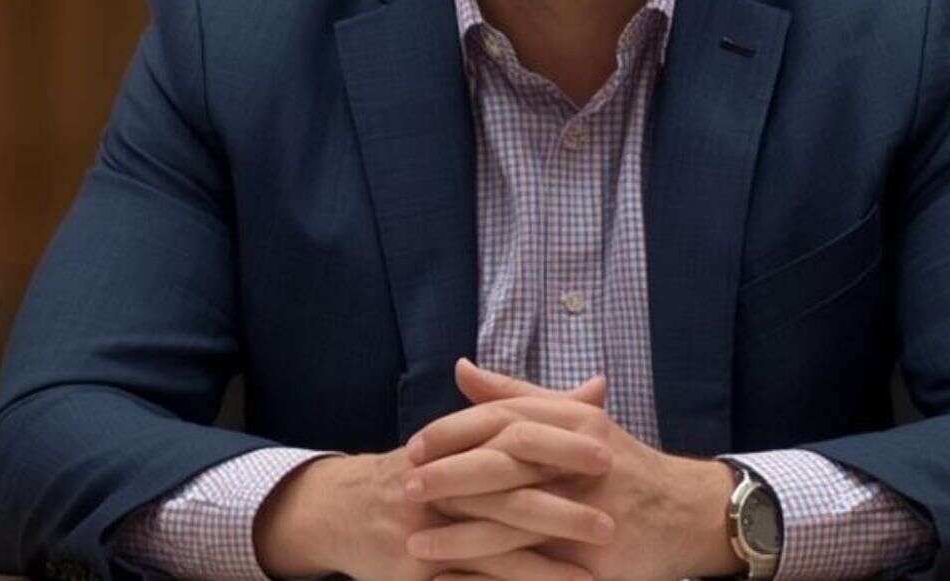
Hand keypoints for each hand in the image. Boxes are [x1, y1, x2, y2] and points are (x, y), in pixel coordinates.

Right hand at [255, 376, 603, 580]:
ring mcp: (426, 524)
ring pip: (492, 542)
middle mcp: (441, 478)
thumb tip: (599, 387)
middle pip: (506, 489)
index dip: (559, 442)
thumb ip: (537, 410)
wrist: (339, 508)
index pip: (513, 433)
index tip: (609, 448)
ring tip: (591, 573)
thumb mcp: (470, 433)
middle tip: (611, 518)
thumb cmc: (420, 469)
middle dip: (560, 506)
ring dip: (545, 560)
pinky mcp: (417, 566)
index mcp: (458, 441)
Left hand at [404, 360, 737, 580]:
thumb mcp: (575, 419)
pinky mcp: (593, 557)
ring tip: (414, 543)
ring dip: (460, 535)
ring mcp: (589, 510)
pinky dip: (490, 575)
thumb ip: (516, 395)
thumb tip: (461, 369)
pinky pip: (533, 568)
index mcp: (574, 421)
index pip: (504, 419)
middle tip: (406, 487)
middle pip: (506, 463)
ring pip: (514, 520)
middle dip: (451, 476)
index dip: (456, 432)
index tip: (416, 446)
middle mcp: (582, 459)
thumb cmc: (622, 464)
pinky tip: (453, 579)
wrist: (687, 513)